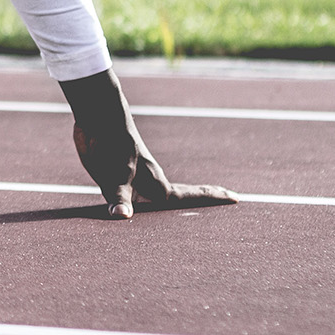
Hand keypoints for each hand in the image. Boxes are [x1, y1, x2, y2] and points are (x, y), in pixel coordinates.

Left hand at [58, 69, 238, 218]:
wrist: (98, 116)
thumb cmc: (110, 145)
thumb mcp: (114, 176)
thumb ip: (119, 198)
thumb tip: (122, 217)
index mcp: (156, 185)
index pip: (191, 196)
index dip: (212, 197)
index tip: (237, 198)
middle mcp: (150, 181)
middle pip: (181, 195)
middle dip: (202, 199)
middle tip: (225, 199)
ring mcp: (137, 175)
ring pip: (158, 194)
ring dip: (173, 200)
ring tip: (186, 211)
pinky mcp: (120, 171)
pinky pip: (137, 192)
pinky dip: (143, 199)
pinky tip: (138, 204)